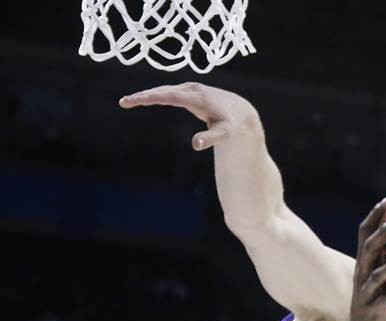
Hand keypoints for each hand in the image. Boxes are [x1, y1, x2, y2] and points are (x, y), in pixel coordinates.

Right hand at [119, 82, 260, 150]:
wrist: (240, 110)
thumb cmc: (232, 124)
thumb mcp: (225, 133)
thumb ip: (211, 138)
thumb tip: (195, 145)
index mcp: (197, 98)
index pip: (170, 95)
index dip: (152, 97)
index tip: (135, 99)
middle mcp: (192, 89)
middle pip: (163, 91)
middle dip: (143, 96)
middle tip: (124, 102)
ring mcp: (190, 88)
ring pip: (164, 90)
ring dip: (146, 95)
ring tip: (128, 102)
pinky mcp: (189, 91)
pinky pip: (168, 92)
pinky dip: (155, 95)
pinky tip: (144, 100)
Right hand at [351, 199, 385, 320]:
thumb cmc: (380, 299)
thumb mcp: (384, 277)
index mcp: (364, 262)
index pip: (364, 233)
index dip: (374, 216)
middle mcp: (361, 273)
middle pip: (368, 248)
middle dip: (381, 233)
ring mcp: (365, 291)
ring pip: (375, 275)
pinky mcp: (371, 308)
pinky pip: (383, 299)